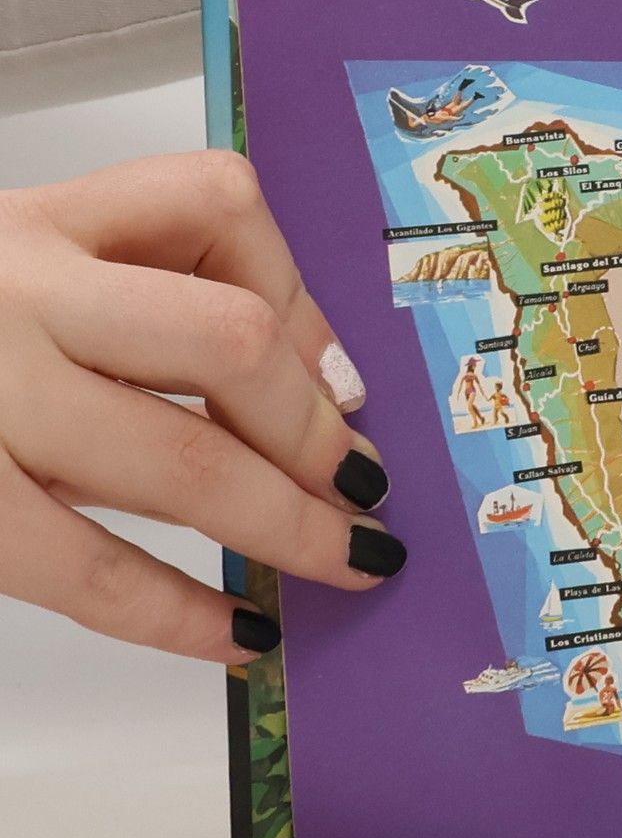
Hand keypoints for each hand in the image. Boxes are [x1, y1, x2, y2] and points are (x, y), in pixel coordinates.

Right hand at [0, 152, 404, 663]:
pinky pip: (83, 566)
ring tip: (347, 564)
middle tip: (370, 493)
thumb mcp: (19, 263)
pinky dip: (176, 612)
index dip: (302, 290)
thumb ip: (145, 287)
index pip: (213, 201)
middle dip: (317, 432)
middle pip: (226, 341)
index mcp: (36, 220)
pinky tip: (237, 636)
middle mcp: (10, 289)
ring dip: (285, 523)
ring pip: (176, 457)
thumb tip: (324, 384)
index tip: (342, 379)